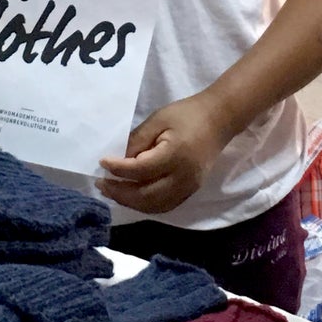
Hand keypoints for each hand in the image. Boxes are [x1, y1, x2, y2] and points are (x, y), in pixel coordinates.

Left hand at [96, 93, 230, 214]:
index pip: (140, 170)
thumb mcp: (158, 120)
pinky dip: (145, 205)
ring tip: (113, 191)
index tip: (102, 163)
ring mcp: (189, 187)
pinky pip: (165, 205)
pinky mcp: (191, 190)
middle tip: (101, 184)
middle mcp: (183, 177)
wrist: (219, 119)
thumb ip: (137, 141)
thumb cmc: (187, 114)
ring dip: (131, 202)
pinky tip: (132, 196)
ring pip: (155, 206)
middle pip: (146, 196)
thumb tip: (118, 160)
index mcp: (175, 155)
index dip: (118, 169)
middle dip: (120, 192)